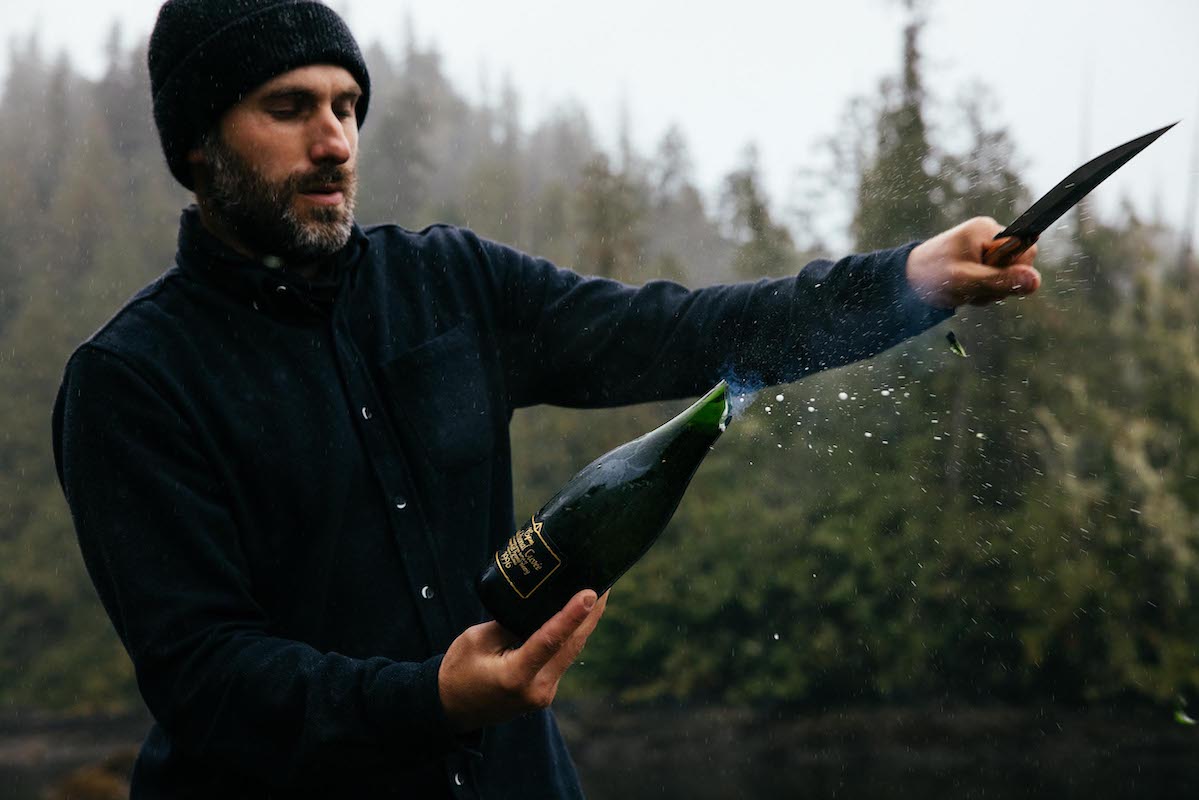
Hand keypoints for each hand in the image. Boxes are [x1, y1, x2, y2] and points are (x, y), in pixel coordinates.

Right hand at [438, 589, 607, 732]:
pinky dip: (572, 636)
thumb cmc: (458, 671)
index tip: (591, 594)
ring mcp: (544, 693)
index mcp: (515, 677)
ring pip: (571, 652)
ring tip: (600, 592)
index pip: (550, 641)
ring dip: (586, 623)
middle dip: (592, 613)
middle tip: (606, 581)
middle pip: (571, 645)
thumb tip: (539, 606)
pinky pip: (563, 658)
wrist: (451, 709)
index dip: (572, 615)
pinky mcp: (546, 691)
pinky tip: (581, 616)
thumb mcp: (476, 640)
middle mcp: (537, 689)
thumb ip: (509, 624)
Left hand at [906, 216, 1040, 308]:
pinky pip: (996, 282)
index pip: (1027, 249)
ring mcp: (986, 250)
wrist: (907, 281)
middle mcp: (990, 236)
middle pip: (1019, 265)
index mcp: (987, 230)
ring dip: (988, 291)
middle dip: (999, 284)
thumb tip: (1036, 281)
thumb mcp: (967, 281)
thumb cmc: (933, 276)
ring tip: (964, 290)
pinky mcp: (981, 263)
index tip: (990, 279)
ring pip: (1008, 277)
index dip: (1014, 270)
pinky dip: (982, 292)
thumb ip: (1000, 281)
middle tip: (972, 289)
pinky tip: (965, 291)